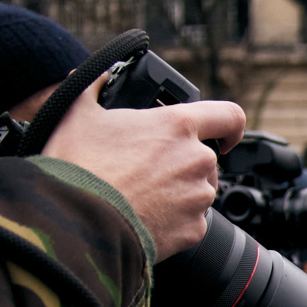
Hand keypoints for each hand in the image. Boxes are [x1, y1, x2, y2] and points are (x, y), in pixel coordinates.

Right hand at [42, 82, 246, 260]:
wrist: (78, 220)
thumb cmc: (79, 165)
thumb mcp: (76, 113)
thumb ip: (93, 86)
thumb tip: (98, 77)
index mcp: (178, 126)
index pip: (228, 116)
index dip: (230, 125)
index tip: (224, 135)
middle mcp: (197, 160)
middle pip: (204, 159)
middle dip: (180, 163)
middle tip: (146, 169)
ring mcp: (199, 197)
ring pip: (197, 191)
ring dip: (177, 192)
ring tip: (139, 194)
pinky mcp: (195, 229)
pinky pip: (189, 222)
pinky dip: (171, 221)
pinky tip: (143, 217)